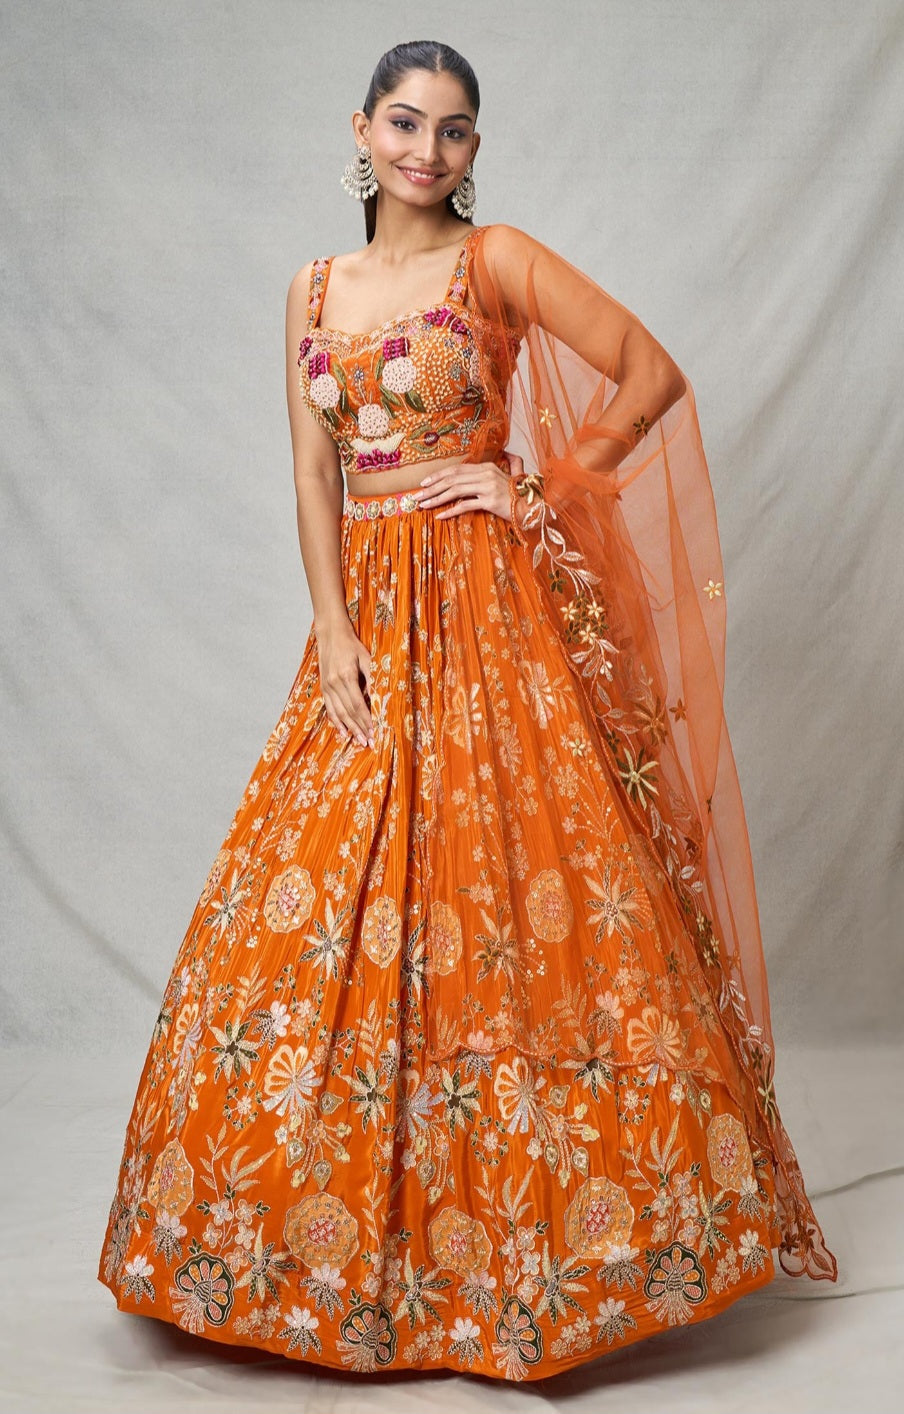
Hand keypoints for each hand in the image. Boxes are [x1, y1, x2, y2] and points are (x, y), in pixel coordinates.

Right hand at [314, 619, 372, 746]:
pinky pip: (329, 708)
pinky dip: (336, 721)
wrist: (330, 633)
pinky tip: (343, 731)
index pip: (358, 704)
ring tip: (358, 740)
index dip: (366, 719)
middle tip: (368, 742)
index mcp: (346, 676)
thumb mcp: (366, 657)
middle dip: (359, 728)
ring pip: (338, 713)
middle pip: (348, 712)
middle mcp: (334, 683)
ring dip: (349, 728)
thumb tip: (378, 698)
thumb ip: (371, 677)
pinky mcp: (323, 686)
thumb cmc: (351, 644)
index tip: (374, 731)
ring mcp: (326, 686)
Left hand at [413, 452, 524, 522]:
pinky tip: (439, 516)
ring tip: (423, 505)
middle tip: (416, 496)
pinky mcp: (490, 501)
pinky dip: (450, 511)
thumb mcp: (513, 473)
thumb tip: (507, 452)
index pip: (456, 469)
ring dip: (436, 499)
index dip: (438, 475)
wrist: (535, 506)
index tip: (424, 483)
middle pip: (452, 479)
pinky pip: (465, 505)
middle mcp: (486, 474)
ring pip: (455, 491)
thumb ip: (509, 462)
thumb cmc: (521, 493)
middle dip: (431, 487)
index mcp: (487, 467)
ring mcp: (488, 487)